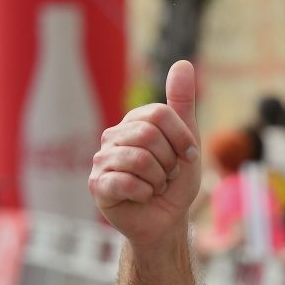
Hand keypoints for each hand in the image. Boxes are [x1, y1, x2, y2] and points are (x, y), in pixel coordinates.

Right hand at [89, 61, 201, 246]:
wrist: (165, 222)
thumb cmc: (174, 183)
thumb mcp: (186, 143)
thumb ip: (182, 104)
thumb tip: (184, 63)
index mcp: (134, 123)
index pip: (159, 114)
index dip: (181, 139)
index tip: (187, 157)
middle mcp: (113, 137)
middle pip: (149, 136)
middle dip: (169, 163)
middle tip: (166, 176)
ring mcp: (102, 160)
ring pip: (140, 160)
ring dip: (158, 181)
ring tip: (154, 187)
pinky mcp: (97, 185)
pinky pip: (126, 182)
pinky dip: (144, 194)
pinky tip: (141, 197)